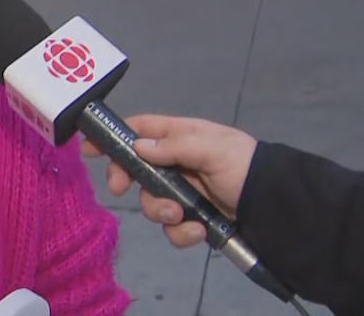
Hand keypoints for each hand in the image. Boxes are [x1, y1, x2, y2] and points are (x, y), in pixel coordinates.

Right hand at [80, 114, 256, 248]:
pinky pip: (172, 228)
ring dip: (160, 211)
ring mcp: (183, 192)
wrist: (274, 204)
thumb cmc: (243, 165)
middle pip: (135, 170)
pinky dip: (181, 232)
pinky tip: (198, 229)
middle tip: (121, 188)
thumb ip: (174, 145)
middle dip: (126, 180)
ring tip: (180, 215)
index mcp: (180, 137)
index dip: (113, 137)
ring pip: (151, 203)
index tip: (89, 148)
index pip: (139, 130)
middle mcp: (176, 163)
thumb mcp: (212, 147)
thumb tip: (138, 146)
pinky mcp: (192, 219)